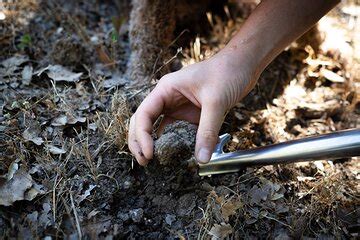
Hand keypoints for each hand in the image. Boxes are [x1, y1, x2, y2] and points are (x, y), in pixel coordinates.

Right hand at [128, 51, 256, 165]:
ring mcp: (178, 107)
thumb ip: (207, 130)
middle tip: (144, 161)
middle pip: (144, 122)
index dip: (142, 136)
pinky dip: (173, 143)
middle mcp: (167, 98)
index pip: (144, 114)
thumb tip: (201, 158)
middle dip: (139, 141)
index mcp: (165, 89)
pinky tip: (174, 155)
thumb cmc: (227, 72)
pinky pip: (177, 131)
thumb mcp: (216, 102)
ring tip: (152, 162)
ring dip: (153, 144)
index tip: (149, 154)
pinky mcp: (189, 114)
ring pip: (158, 128)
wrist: (243, 64)